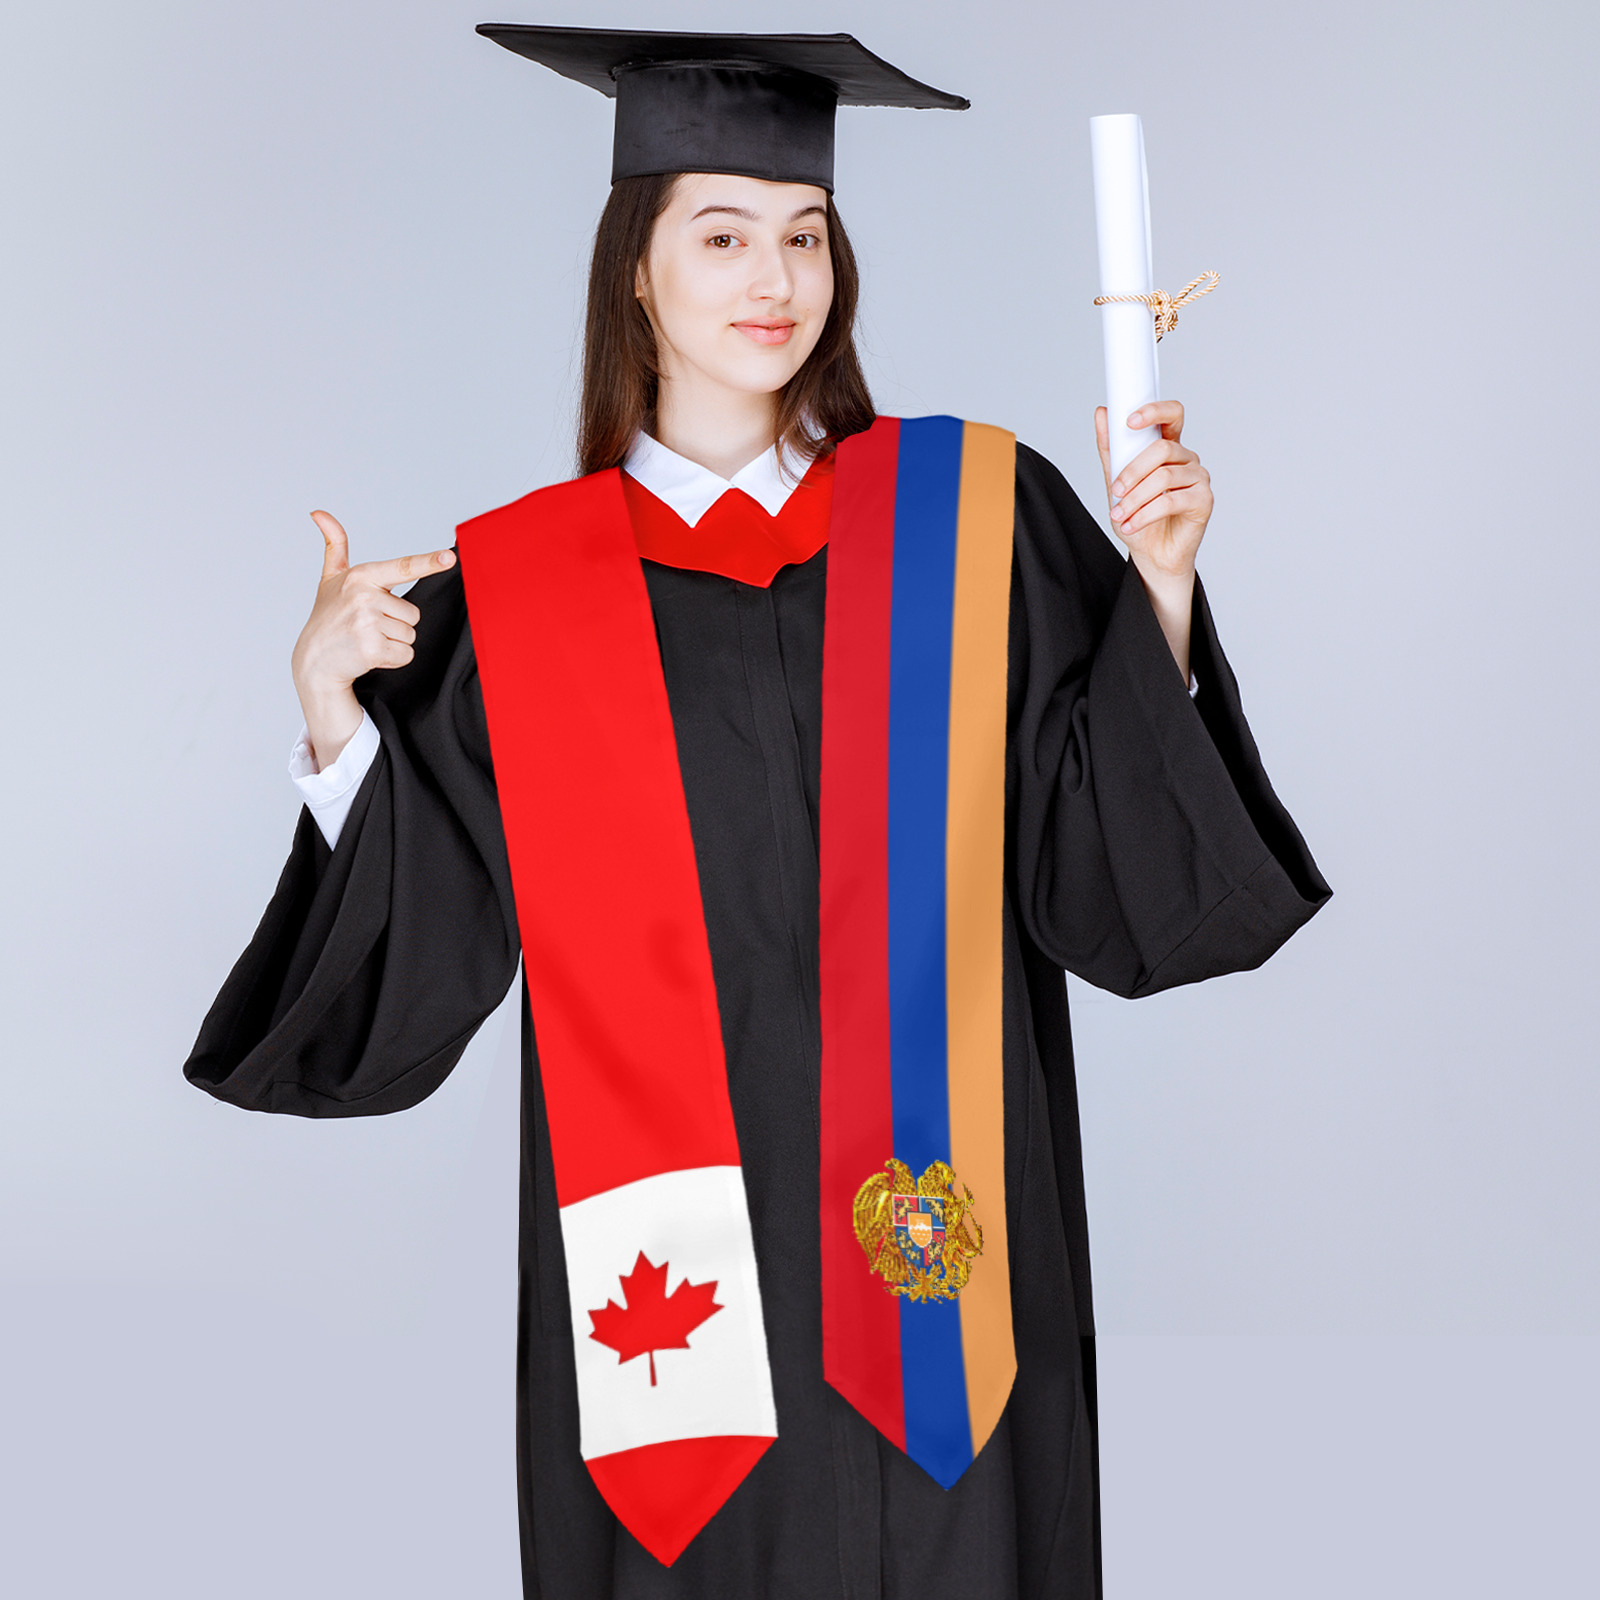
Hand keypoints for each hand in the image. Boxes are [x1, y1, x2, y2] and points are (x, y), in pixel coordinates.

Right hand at [289, 510, 455, 768]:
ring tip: (367, 640)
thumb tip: (318, 512)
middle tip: (369, 627)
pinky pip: (406, 654)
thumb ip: (334, 546)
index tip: (450, 557)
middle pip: (413, 614)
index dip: (429, 562)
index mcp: (361, 577)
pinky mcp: (372, 649)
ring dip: (393, 642)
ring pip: (410, 635)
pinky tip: (370, 655)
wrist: (314, 661)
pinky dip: (393, 660)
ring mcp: (367, 623)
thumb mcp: (330, 579)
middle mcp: (364, 597)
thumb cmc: (328, 617)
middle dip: (397, 624)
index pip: (402, 568)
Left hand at [1094, 399, 1212, 581]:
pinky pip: (1171, 501)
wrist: (1152, 554)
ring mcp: (1198, 478)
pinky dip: (1145, 514)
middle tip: (1115, 491)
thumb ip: (1111, 449)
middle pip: (1162, 449)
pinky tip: (1130, 525)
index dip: (1154, 411)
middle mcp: (1186, 459)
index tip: (1130, 421)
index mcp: (1168, 449)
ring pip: (1164, 477)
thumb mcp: (1116, 483)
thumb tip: (1102, 413)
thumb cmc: (1138, 517)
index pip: (1172, 415)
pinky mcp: (1204, 500)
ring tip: (1120, 515)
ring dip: (1135, 498)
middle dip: (1132, 471)